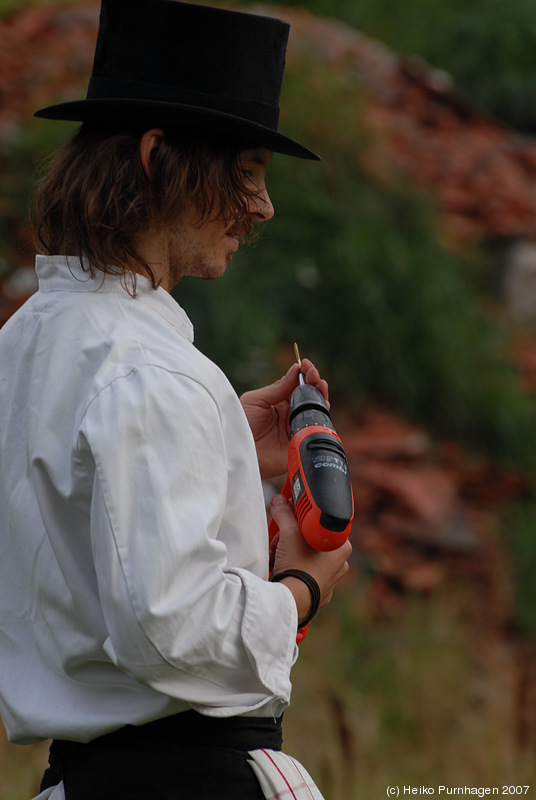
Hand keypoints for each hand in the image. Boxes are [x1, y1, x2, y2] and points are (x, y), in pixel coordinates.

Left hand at [240, 358, 328, 479]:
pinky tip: (322, 405)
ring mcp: (297, 426)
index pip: (297, 384)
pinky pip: (316, 428)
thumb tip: (295, 370)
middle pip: (310, 394)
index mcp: (279, 401)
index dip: (304, 373)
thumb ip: (276, 388)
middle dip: (315, 381)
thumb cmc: (241, 425)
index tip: (307, 365)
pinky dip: (322, 416)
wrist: (239, 451)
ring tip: (320, 385)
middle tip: (314, 375)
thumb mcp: (255, 400)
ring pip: (316, 409)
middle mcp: (290, 412)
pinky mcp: (302, 441)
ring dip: (321, 395)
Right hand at [269, 494, 350, 623]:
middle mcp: (340, 564)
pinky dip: (292, 571)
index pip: (319, 525)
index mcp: (341, 546)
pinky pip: (303, 574)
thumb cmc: (298, 566)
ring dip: (289, 554)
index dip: (300, 521)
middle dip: (291, 539)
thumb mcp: (289, 532)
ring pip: (306, 557)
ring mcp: (330, 580)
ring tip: (278, 558)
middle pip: (310, 541)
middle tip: (280, 541)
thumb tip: (280, 501)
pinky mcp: (318, 592)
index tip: (289, 519)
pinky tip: (282, 571)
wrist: (293, 600)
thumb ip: (284, 514)